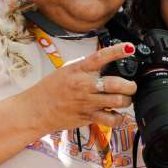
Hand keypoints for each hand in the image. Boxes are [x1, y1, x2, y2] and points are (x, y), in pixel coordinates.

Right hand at [23, 42, 137, 131]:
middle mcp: (85, 85)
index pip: (100, 57)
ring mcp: (88, 102)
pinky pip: (111, 120)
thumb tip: (104, 61)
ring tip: (124, 99)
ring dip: (126, 100)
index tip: (129, 48)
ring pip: (118, 101)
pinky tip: (116, 114)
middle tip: (131, 86)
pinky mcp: (88, 117)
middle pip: (116, 84)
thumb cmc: (50, 89)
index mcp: (79, 70)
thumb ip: (86, 67)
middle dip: (130, 85)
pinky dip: (118, 118)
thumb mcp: (66, 70)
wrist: (36, 110)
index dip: (117, 51)